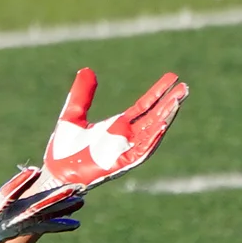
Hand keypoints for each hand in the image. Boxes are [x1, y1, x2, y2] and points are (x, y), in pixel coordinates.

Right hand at [0, 164, 83, 242]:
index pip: (6, 196)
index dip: (19, 184)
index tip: (35, 171)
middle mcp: (4, 223)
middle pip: (34, 208)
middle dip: (54, 198)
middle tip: (74, 189)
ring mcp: (11, 228)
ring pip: (41, 217)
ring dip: (62, 208)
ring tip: (81, 199)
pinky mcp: (15, 231)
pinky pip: (40, 228)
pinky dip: (57, 224)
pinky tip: (75, 221)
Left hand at [38, 68, 187, 191]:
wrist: (56, 172)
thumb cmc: (64, 150)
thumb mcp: (72, 114)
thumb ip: (81, 94)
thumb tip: (87, 70)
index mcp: (118, 125)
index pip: (145, 106)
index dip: (159, 92)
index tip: (173, 78)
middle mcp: (127, 137)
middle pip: (154, 116)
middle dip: (170, 103)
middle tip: (185, 87)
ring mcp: (126, 150)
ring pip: (152, 131)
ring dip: (166, 116)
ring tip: (178, 101)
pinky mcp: (121, 163)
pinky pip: (142, 150)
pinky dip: (153, 138)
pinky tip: (163, 124)